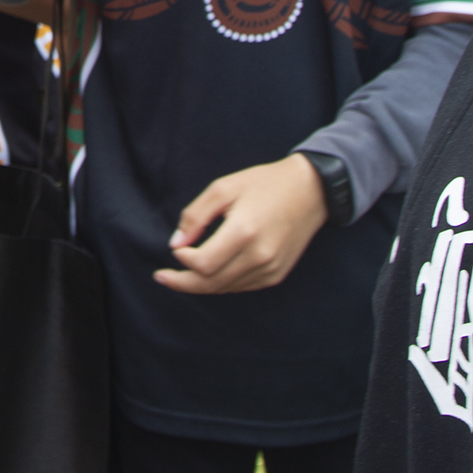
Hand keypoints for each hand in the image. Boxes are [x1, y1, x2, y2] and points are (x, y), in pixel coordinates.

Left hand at [156, 154, 328, 294]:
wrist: (310, 191)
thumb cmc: (264, 184)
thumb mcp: (224, 188)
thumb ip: (196, 216)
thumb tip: (177, 245)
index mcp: (244, 231)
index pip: (203, 264)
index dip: (183, 260)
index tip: (177, 248)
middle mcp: (259, 256)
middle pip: (212, 283)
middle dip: (183, 283)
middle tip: (162, 278)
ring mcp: (270, 269)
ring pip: (226, 288)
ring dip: (201, 285)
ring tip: (180, 277)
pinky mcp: (277, 274)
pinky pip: (241, 286)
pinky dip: (222, 282)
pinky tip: (210, 273)